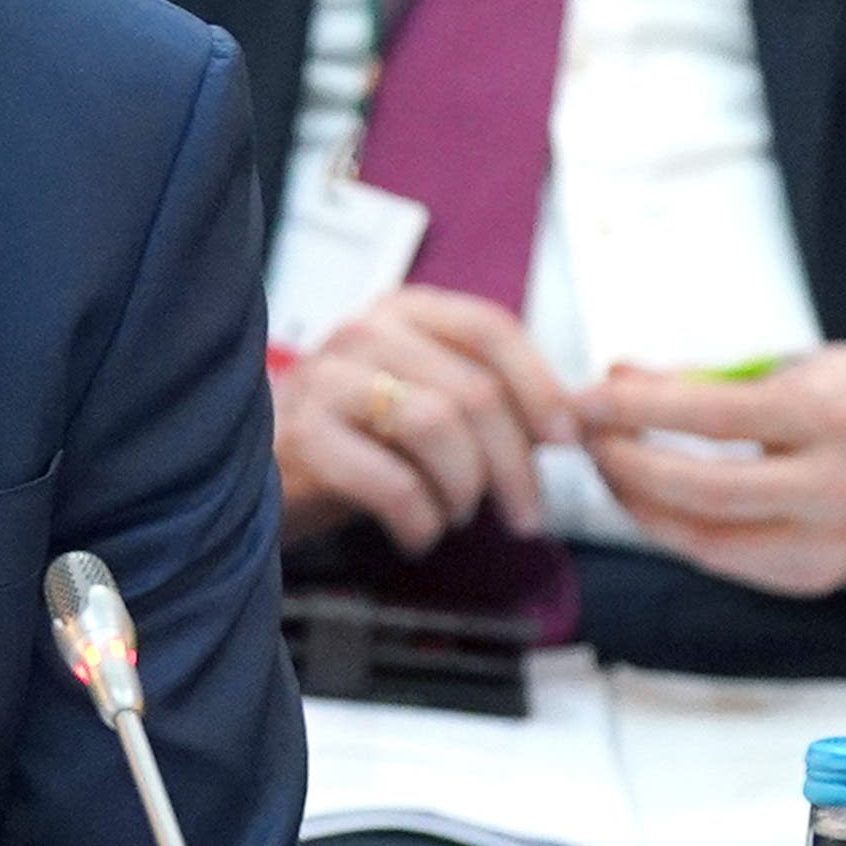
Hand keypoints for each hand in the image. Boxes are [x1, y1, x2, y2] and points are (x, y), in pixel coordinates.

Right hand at [276, 284, 574, 549]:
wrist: (262, 471)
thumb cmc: (359, 439)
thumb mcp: (430, 403)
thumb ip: (498, 401)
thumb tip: (583, 419)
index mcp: (405, 312)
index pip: (491, 329)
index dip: (541, 386)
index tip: (568, 440)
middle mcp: (364, 332)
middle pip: (473, 390)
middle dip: (514, 465)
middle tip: (526, 514)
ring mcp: (327, 380)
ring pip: (436, 425)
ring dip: (466, 488)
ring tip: (459, 516)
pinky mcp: (302, 437)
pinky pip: (391, 481)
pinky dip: (421, 519)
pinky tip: (419, 533)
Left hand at [570, 345, 845, 596]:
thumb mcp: (797, 366)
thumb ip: (705, 379)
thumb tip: (617, 378)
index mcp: (835, 418)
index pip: (713, 416)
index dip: (636, 409)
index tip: (587, 398)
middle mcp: (836, 487)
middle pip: (702, 489)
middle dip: (627, 465)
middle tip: (587, 437)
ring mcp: (829, 542)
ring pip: (704, 539)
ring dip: (641, 506)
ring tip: (610, 468)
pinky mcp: (816, 576)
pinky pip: (725, 560)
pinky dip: (679, 531)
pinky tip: (653, 501)